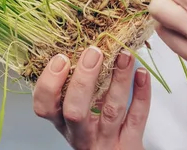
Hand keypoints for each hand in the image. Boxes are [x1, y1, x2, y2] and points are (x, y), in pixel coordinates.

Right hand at [32, 47, 150, 149]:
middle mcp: (81, 135)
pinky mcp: (130, 145)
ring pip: (111, 110)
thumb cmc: (95, 132)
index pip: (45, 107)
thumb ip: (74, 88)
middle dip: (83, 80)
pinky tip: (142, 73)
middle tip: (93, 53)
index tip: (61, 58)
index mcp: (63, 123)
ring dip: (118, 80)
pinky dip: (141, 94)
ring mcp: (106, 141)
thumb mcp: (77, 113)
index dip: (49, 84)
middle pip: (75, 111)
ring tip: (124, 55)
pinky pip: (137, 118)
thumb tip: (81, 45)